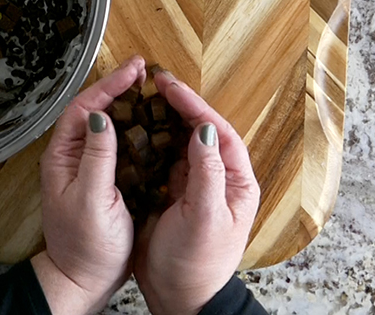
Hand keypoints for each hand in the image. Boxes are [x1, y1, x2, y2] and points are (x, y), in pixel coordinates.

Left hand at [34, 55, 146, 314]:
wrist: (86, 281)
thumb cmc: (85, 245)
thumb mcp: (91, 199)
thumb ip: (97, 157)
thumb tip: (101, 116)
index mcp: (63, 157)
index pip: (84, 108)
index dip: (108, 86)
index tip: (134, 71)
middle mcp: (74, 156)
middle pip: (95, 110)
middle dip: (119, 88)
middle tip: (144, 71)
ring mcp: (90, 167)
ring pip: (109, 125)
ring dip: (128, 105)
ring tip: (151, 89)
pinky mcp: (106, 179)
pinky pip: (120, 145)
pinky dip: (136, 129)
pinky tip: (153, 123)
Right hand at [133, 70, 260, 314]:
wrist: (178, 298)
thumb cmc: (198, 264)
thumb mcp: (206, 218)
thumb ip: (207, 173)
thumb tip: (204, 130)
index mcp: (236, 182)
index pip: (218, 131)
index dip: (195, 105)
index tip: (171, 86)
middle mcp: (217, 178)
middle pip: (200, 129)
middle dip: (180, 104)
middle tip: (156, 81)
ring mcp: (194, 184)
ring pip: (181, 140)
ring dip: (165, 117)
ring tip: (145, 95)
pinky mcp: (172, 192)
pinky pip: (164, 157)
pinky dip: (152, 140)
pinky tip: (138, 127)